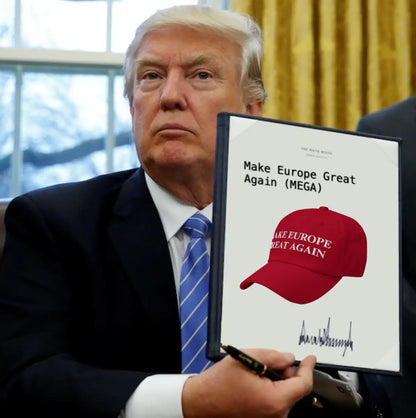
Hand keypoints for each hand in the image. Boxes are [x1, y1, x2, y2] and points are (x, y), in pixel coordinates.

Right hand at [182, 348, 315, 416]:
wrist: (201, 403)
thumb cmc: (219, 383)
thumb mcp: (247, 358)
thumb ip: (273, 356)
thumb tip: (289, 358)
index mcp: (274, 400)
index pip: (303, 384)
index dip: (308, 369)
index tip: (311, 359)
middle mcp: (276, 415)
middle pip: (294, 389)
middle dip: (288, 372)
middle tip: (274, 360)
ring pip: (284, 395)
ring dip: (278, 381)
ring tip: (258, 371)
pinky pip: (275, 402)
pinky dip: (271, 390)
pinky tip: (256, 381)